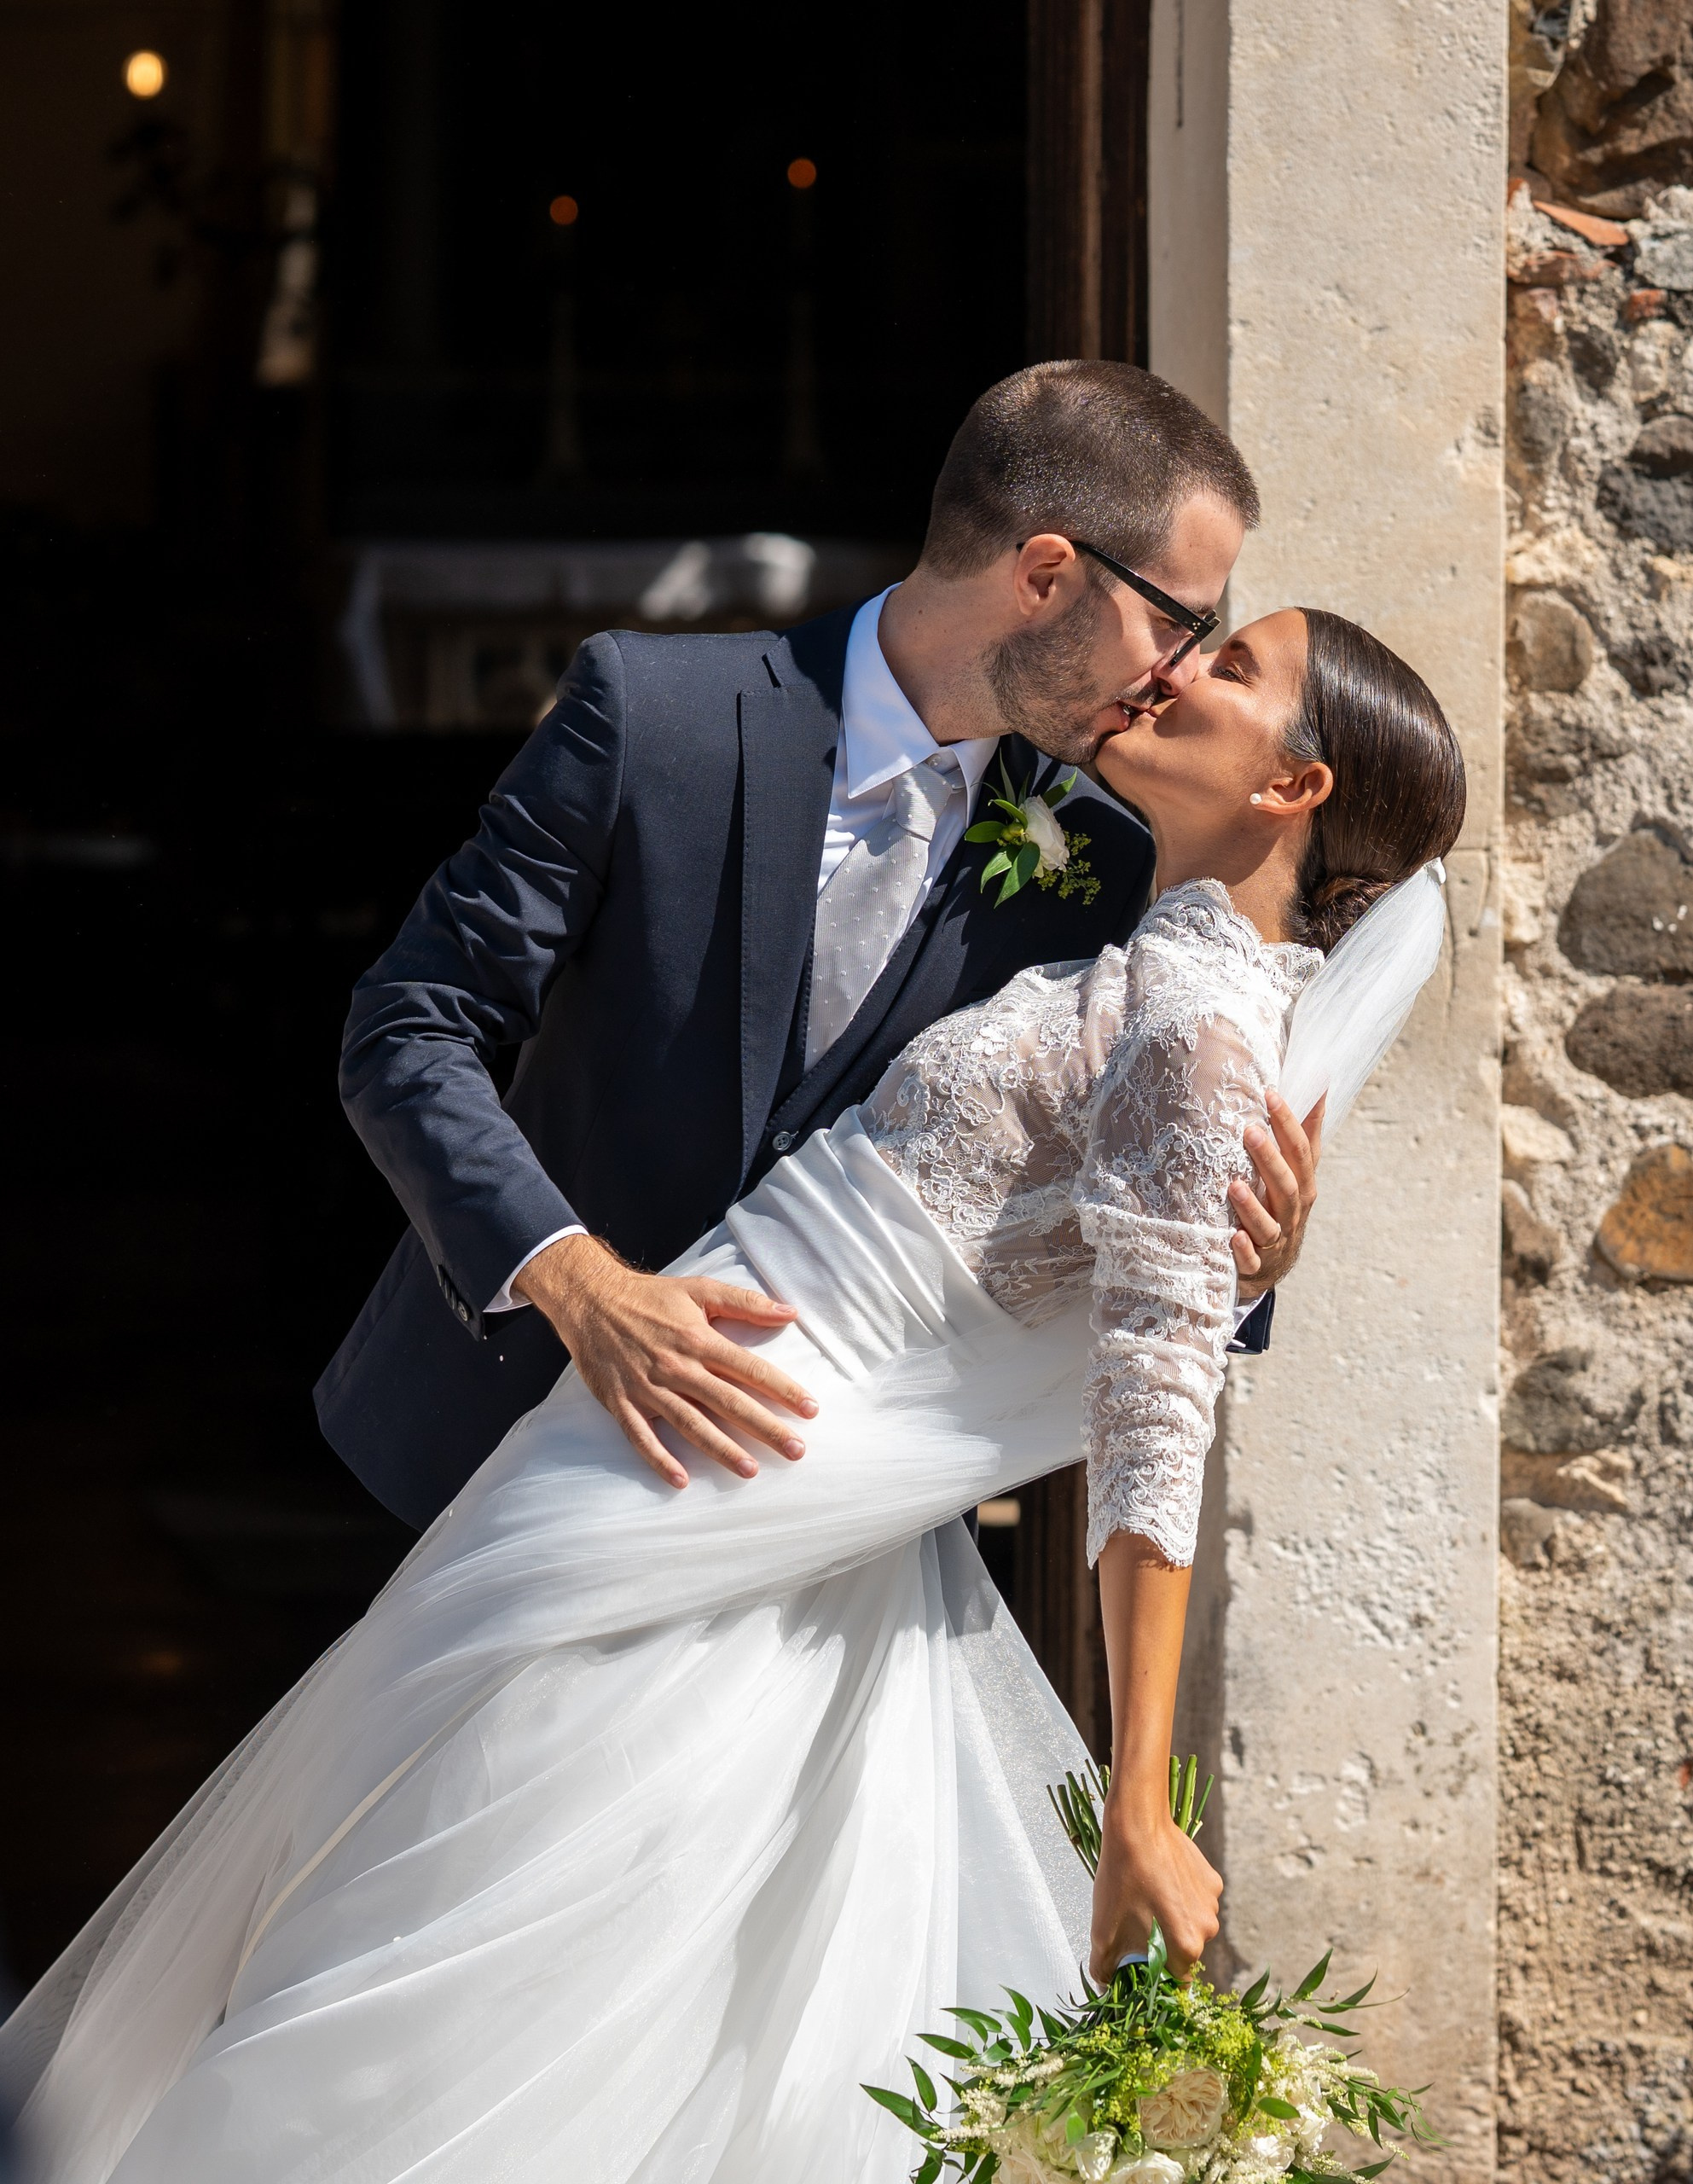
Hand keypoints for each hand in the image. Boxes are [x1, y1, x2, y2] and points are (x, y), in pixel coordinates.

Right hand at [514, 1234, 817, 1488]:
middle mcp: (676, 1365)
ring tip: (751, 1470)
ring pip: (690, 1424)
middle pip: (727, 1401)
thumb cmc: (650, 1295)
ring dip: (721, 1449)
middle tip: (795, 1450)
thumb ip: (745, 1302)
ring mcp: (647, 1387)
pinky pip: (641, 1436)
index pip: (749, 1368)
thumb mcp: (699, 1289)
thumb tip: (790, 1312)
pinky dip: (659, 1459)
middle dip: (764, 1427)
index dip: (783, 1389)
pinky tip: (681, 1480)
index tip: (810, 1410)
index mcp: (699, 1338)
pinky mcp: (621, 1402)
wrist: (590, 1298)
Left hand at [1089, 1794, 1221, 1983]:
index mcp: (1186, 1948)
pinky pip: (1197, 1899)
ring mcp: (1212, 1903)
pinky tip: (1161, 1879)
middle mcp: (1207, 1929)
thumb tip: (1105, 1985)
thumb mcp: (1103, 1932)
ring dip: (1174, 1919)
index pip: (1176, 1979)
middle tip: (1138, 1922)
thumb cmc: (1121, 1879)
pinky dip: (1182, 1897)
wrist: (1137, 1825)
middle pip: (1185, 1951)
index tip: (1140, 1959)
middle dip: (1164, 1944)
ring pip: (1192, 1924)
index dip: (1157, 1973)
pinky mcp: (1212, 1880)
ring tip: (1148, 1897)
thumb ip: (1103, 1969)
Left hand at [1229, 1090, 1324, 1300]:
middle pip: (1286, 1185)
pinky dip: (1245, 1251)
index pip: (1300, 1150)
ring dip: (1252, 1207)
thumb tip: (1318, 1083)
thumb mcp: (1297, 1169)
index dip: (1288, 1123)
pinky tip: (1234, 1238)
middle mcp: (1292, 1212)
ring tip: (1233, 1186)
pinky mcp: (1257, 1265)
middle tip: (1249, 1131)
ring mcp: (1276, 1240)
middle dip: (1269, 1159)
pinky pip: (1253, 1261)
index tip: (1270, 1093)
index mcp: (1303, 1184)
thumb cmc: (1283, 1203)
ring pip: (1268, 1225)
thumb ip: (1305, 1130)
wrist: (1274, 1264)